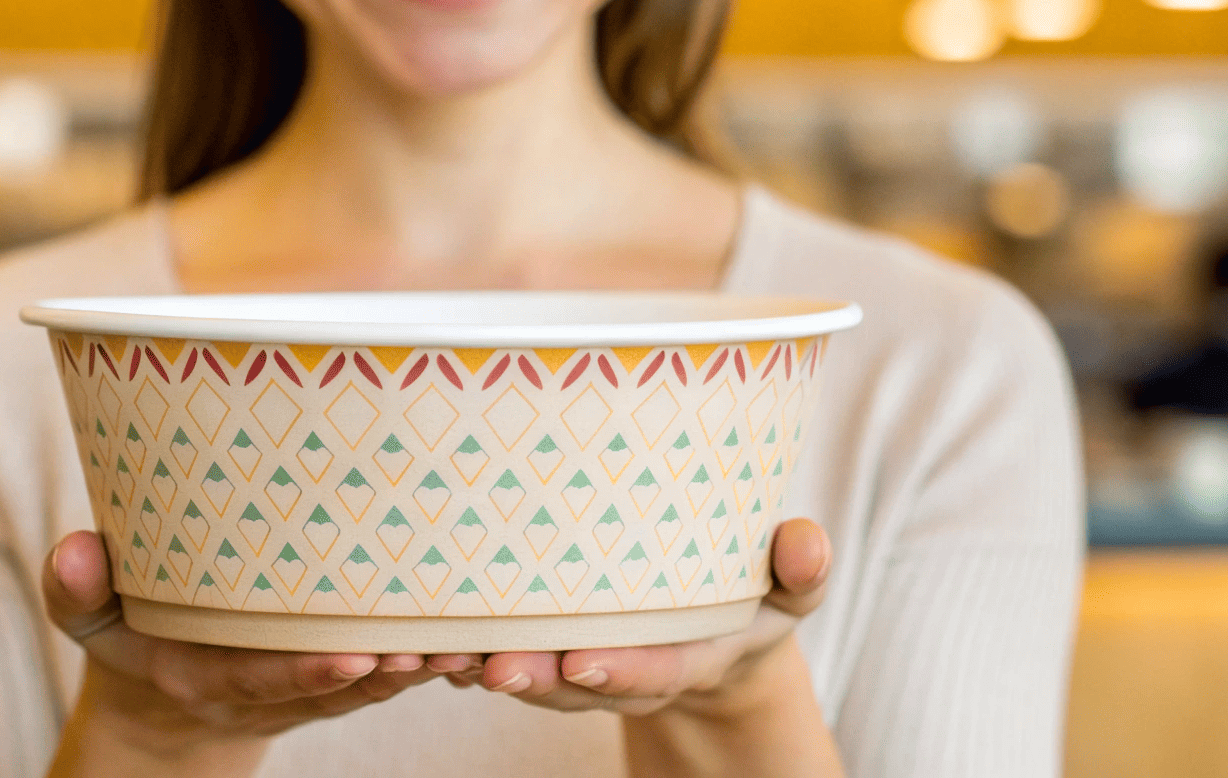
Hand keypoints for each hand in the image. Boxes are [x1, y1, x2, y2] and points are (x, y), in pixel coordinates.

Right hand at [44, 531, 460, 774]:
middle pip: (335, 689)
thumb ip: (76, 590)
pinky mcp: (336, 672)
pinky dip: (425, 656)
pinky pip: (385, 670)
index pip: (264, 680)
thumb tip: (73, 551)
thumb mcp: (88, 619)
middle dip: (385, 673)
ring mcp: (304, 684)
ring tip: (464, 642)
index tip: (355, 658)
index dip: (309, 673)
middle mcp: (265, 688)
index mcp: (206, 675)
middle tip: (431, 646)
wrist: (163, 692)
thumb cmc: (130, 634)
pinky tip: (469, 633)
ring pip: (372, 684)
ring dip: (419, 667)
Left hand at [439, 518, 831, 716]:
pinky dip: (462, 650)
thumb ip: (800, 568)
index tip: (585, 660)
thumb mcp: (789, 584)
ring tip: (438, 652)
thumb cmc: (751, 587)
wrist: (716, 632)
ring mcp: (584, 661)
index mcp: (689, 654)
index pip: (657, 670)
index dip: (623, 670)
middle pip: (576, 682)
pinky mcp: (547, 646)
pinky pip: (501, 654)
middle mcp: (629, 667)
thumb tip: (808, 546)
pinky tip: (419, 637)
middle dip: (535, 677)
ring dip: (483, 666)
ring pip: (530, 674)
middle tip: (491, 666)